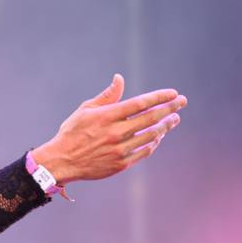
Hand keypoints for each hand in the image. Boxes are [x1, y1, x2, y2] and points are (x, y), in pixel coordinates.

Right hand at [32, 74, 186, 184]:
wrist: (62, 162)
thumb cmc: (72, 133)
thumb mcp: (85, 110)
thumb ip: (106, 96)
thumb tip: (120, 78)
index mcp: (107, 116)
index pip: (140, 103)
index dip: (159, 97)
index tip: (173, 93)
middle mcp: (116, 132)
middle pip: (151, 118)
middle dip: (170, 108)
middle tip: (181, 102)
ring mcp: (120, 150)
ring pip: (151, 135)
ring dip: (165, 126)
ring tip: (173, 119)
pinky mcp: (121, 164)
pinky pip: (144, 151)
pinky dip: (154, 143)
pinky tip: (158, 136)